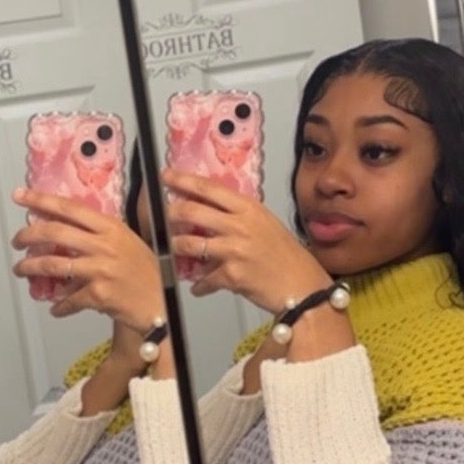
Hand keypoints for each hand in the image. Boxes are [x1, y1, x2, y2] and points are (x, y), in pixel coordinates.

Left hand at [11, 188, 164, 332]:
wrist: (160, 304)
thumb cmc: (146, 273)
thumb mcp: (128, 241)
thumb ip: (101, 232)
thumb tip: (69, 224)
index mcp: (111, 228)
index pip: (69, 208)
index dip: (41, 200)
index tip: (21, 196)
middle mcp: (105, 245)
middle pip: (55, 232)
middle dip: (28, 235)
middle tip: (17, 240)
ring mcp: (101, 270)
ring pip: (53, 265)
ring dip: (31, 267)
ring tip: (22, 269)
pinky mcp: (98, 294)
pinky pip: (68, 299)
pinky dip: (59, 305)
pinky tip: (56, 307)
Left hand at [162, 170, 329, 311]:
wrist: (303, 286)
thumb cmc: (286, 256)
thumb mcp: (266, 224)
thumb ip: (239, 216)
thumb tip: (211, 210)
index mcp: (249, 209)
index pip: (208, 188)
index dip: (183, 180)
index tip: (166, 176)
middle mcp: (240, 225)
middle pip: (191, 211)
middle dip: (169, 213)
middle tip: (160, 215)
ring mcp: (235, 250)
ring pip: (189, 244)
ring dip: (177, 248)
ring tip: (175, 251)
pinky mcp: (232, 275)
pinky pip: (204, 278)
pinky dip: (200, 284)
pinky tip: (200, 286)